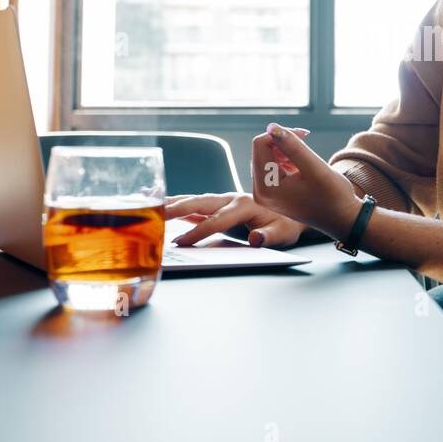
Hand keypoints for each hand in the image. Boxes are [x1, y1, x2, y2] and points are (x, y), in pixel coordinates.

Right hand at [164, 191, 308, 247]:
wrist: (294, 207)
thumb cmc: (288, 223)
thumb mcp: (284, 233)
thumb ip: (270, 236)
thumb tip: (255, 239)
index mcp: (245, 205)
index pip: (216, 221)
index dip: (198, 232)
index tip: (180, 243)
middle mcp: (231, 198)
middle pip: (199, 203)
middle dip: (176, 209)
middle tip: (155, 216)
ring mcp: (224, 199)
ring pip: (194, 200)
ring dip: (172, 202)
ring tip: (149, 203)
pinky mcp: (219, 204)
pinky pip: (195, 204)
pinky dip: (177, 203)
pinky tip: (160, 203)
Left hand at [251, 122, 361, 240]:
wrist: (342, 219)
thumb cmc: (332, 196)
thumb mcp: (314, 166)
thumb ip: (292, 145)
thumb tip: (271, 126)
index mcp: (266, 187)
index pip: (260, 144)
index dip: (281, 134)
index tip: (304, 135)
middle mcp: (260, 193)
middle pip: (261, 150)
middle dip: (283, 142)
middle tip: (307, 142)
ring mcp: (265, 194)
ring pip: (267, 156)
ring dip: (286, 151)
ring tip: (307, 159)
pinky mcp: (273, 194)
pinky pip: (273, 166)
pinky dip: (287, 160)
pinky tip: (302, 167)